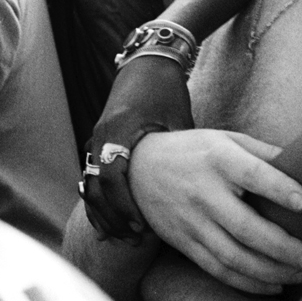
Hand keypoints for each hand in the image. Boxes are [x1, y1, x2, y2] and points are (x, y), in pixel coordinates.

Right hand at [81, 55, 194, 242]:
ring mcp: (96, 139)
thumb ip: (185, 150)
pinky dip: (99, 201)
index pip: (112, 176)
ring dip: (104, 212)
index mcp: (118, 129)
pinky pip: (91, 177)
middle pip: (96, 186)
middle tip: (132, 239)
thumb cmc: (166, 88)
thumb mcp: (178, 118)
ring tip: (121, 237)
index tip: (140, 227)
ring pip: (90, 184)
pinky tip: (108, 222)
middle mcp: (100, 136)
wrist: (146, 62)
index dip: (125, 205)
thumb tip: (211, 184)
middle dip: (113, 216)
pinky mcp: (98, 142)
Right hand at [130, 129, 301, 294]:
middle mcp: (204, 193)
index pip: (252, 175)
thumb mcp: (228, 139)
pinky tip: (275, 285)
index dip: (279, 189)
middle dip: (283, 247)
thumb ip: (264, 153)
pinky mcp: (185, 243)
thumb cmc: (197, 151)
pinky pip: (218, 270)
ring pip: (233, 256)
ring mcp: (192, 222)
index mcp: (218, 159)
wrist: (139, 168)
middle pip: (245, 227)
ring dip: (271, 271)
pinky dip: (248, 282)